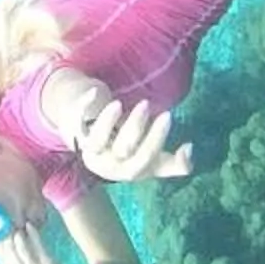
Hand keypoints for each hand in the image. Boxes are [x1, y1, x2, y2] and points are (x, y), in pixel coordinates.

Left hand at [74, 96, 192, 182]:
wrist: (93, 142)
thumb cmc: (128, 152)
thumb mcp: (152, 162)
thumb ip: (175, 164)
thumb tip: (189, 150)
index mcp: (127, 171)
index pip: (143, 159)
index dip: (155, 139)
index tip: (167, 116)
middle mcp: (107, 164)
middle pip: (121, 149)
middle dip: (135, 127)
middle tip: (146, 104)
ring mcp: (89, 148)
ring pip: (96, 139)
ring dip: (107, 121)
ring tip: (119, 103)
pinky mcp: (75, 130)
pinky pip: (75, 121)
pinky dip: (84, 107)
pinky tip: (95, 91)